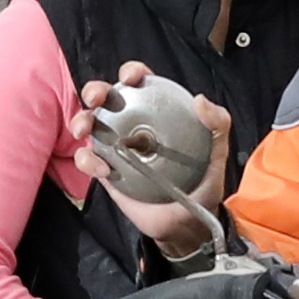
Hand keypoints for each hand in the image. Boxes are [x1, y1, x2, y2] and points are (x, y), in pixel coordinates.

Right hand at [92, 80, 234, 240]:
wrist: (186, 226)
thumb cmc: (202, 184)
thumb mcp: (217, 153)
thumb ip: (218, 125)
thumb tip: (199, 100)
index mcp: (157, 112)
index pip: (141, 83)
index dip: (132, 72)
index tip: (130, 78)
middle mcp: (131, 125)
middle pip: (106, 97)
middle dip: (95, 90)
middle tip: (97, 98)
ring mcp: (114, 148)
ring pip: (89, 123)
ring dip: (80, 119)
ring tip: (84, 129)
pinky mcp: (104, 172)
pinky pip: (87, 160)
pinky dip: (87, 160)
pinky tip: (104, 170)